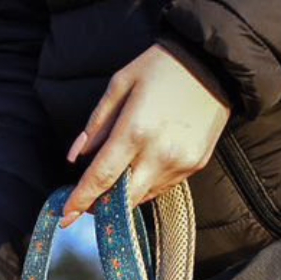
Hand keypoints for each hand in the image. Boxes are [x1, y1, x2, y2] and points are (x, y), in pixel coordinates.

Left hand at [61, 45, 229, 226]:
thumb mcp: (121, 84)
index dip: (81, 199)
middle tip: (85, 204)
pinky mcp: (194, 166)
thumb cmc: (162, 67)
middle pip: (122, 199)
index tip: (66, 216)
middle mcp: (159, 153)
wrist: (214, 62)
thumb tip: (76, 157)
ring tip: (115, 180)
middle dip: (101, 205)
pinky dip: (146, 185)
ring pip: (142, 197)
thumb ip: (96, 124)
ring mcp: (179, 163)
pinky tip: (142, 167)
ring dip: (124, 195)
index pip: (101, 177)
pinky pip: (162, 187)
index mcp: (136, 130)